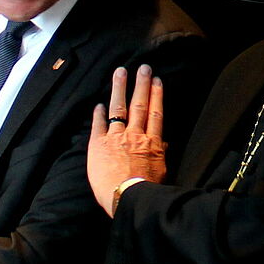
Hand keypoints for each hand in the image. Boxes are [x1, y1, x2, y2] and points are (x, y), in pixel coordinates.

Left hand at [87, 65, 166, 216]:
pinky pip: (98, 124)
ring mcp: (116, 138)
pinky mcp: (98, 144)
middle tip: (143, 68)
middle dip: (142, 84)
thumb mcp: (161, 171)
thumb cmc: (146, 189)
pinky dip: (98, 113)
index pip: (155, 114)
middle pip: (139, 105)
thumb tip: (165, 144)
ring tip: (121, 71)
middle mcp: (135, 135)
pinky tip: (98, 103)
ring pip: (119, 108)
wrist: (127, 196)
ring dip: (120, 88)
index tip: (157, 81)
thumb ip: (161, 155)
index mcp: (152, 143)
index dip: (156, 96)